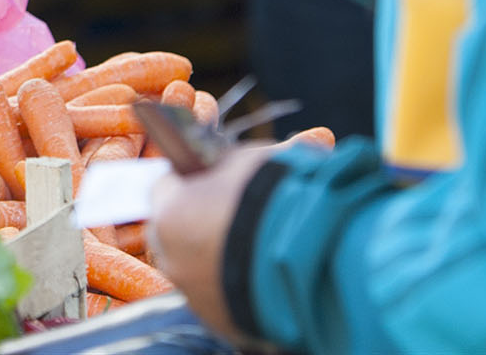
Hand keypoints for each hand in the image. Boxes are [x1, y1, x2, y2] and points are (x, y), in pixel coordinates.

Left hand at [147, 143, 281, 344]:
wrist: (319, 259)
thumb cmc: (279, 201)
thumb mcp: (250, 162)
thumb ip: (227, 165)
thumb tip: (226, 165)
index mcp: (170, 215)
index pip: (165, 186)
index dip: (192, 180)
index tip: (214, 179)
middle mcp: (174, 261)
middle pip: (176, 233)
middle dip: (199, 222)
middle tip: (236, 214)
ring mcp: (198, 297)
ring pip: (197, 270)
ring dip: (219, 257)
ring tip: (258, 247)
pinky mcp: (225, 324)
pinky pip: (223, 298)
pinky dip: (238, 285)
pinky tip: (266, 274)